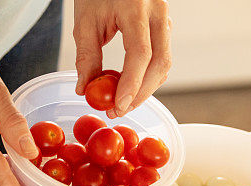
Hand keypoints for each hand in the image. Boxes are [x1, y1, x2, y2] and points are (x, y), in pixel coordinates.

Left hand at [73, 0, 171, 118]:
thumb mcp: (85, 21)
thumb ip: (86, 57)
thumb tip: (85, 89)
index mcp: (136, 7)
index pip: (140, 53)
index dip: (132, 84)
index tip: (119, 106)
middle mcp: (157, 12)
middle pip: (159, 62)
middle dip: (141, 92)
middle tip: (119, 109)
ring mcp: (165, 19)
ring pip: (164, 63)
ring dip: (145, 88)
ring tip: (122, 102)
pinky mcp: (164, 26)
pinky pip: (162, 57)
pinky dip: (148, 76)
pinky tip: (131, 86)